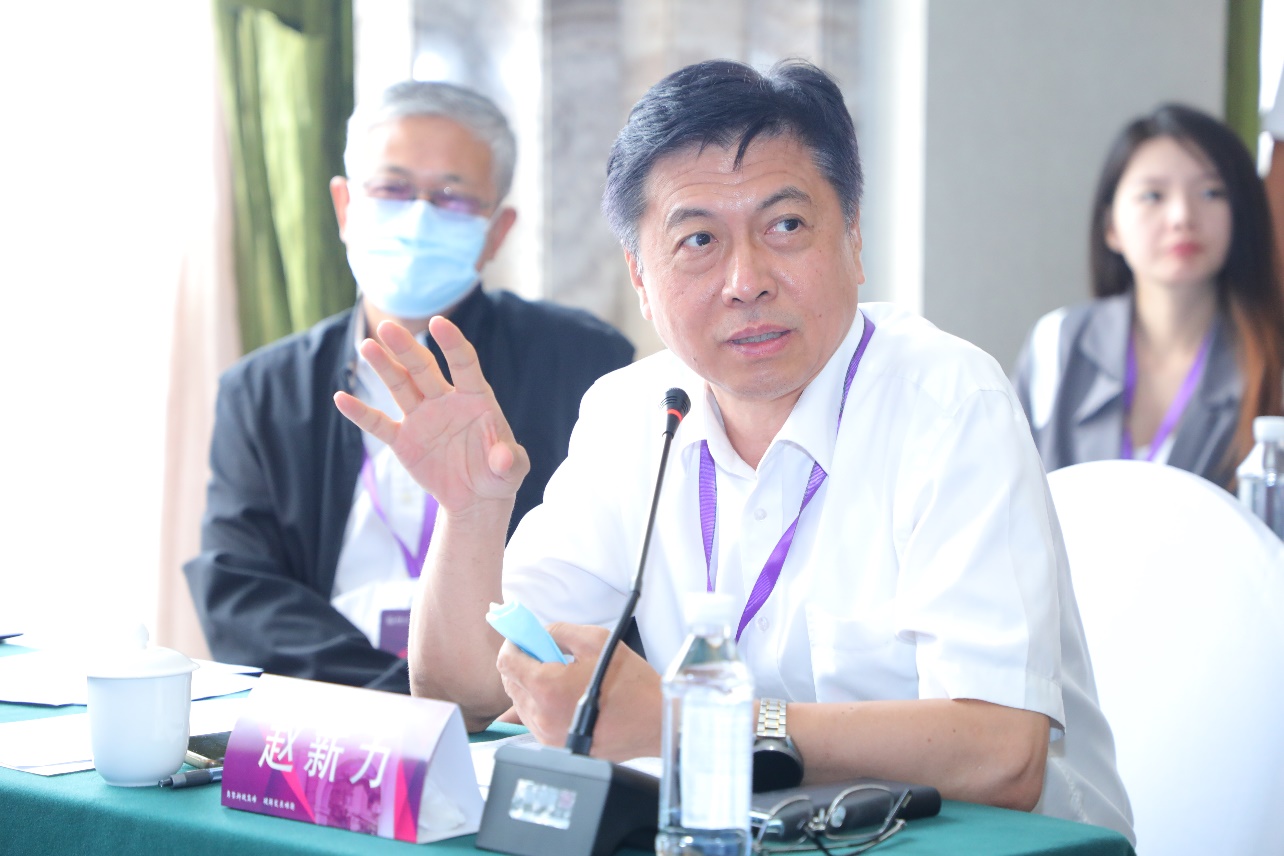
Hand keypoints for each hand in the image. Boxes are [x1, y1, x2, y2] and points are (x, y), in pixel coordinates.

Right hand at [334, 316, 529, 512]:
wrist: (475, 497)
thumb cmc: (498, 475)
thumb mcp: (512, 471)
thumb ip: (511, 461)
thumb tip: (503, 457)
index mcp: (475, 398)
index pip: (464, 363)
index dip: (452, 343)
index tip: (438, 322)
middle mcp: (445, 400)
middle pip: (423, 368)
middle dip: (406, 348)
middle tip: (387, 326)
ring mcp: (422, 418)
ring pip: (400, 386)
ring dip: (384, 367)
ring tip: (367, 345)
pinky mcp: (404, 440)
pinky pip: (379, 424)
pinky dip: (361, 414)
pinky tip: (341, 398)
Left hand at [497, 623, 662, 760]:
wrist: (654, 722)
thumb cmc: (632, 684)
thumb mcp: (597, 641)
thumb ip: (559, 631)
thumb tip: (539, 634)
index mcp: (548, 688)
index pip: (506, 664)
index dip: (512, 645)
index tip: (523, 638)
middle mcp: (542, 716)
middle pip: (510, 683)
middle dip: (522, 663)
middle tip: (544, 652)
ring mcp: (547, 735)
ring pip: (520, 702)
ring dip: (531, 684)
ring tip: (560, 675)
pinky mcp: (555, 745)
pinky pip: (533, 719)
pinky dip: (540, 703)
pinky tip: (563, 694)